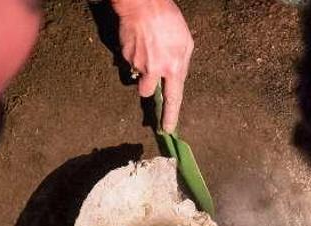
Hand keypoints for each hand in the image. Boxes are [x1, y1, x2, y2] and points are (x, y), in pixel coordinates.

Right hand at [113, 0, 193, 131]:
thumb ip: (181, 64)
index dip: (170, 116)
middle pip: (147, 92)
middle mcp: (154, 70)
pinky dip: (134, 54)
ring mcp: (137, 64)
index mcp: (173, 67)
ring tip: (146, 48)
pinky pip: (129, 61)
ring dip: (141, 68)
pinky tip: (139, 39)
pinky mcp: (124, 55)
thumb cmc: (168, 20)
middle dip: (148, 86)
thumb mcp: (186, 42)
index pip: (173, 99)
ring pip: (137, 76)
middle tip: (151, 71)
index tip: (167, 129)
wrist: (143, 5)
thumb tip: (175, 78)